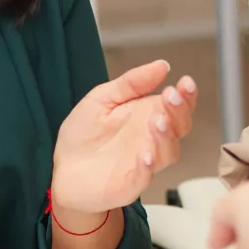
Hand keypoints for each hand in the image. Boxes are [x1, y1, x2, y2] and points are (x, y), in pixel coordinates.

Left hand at [51, 61, 197, 222]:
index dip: (187, 94)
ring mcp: (145, 163)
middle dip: (179, 111)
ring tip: (157, 121)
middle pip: (180, 126)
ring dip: (166, 136)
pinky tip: (146, 155)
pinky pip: (145, 176)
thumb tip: (162, 65)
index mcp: (148, 115)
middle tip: (170, 96)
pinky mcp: (131, 183)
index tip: (185, 82)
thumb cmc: (84, 136)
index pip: (178, 105)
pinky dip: (148, 166)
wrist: (61, 171)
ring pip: (169, 151)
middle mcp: (153, 139)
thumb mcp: (102, 99)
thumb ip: (131, 83)